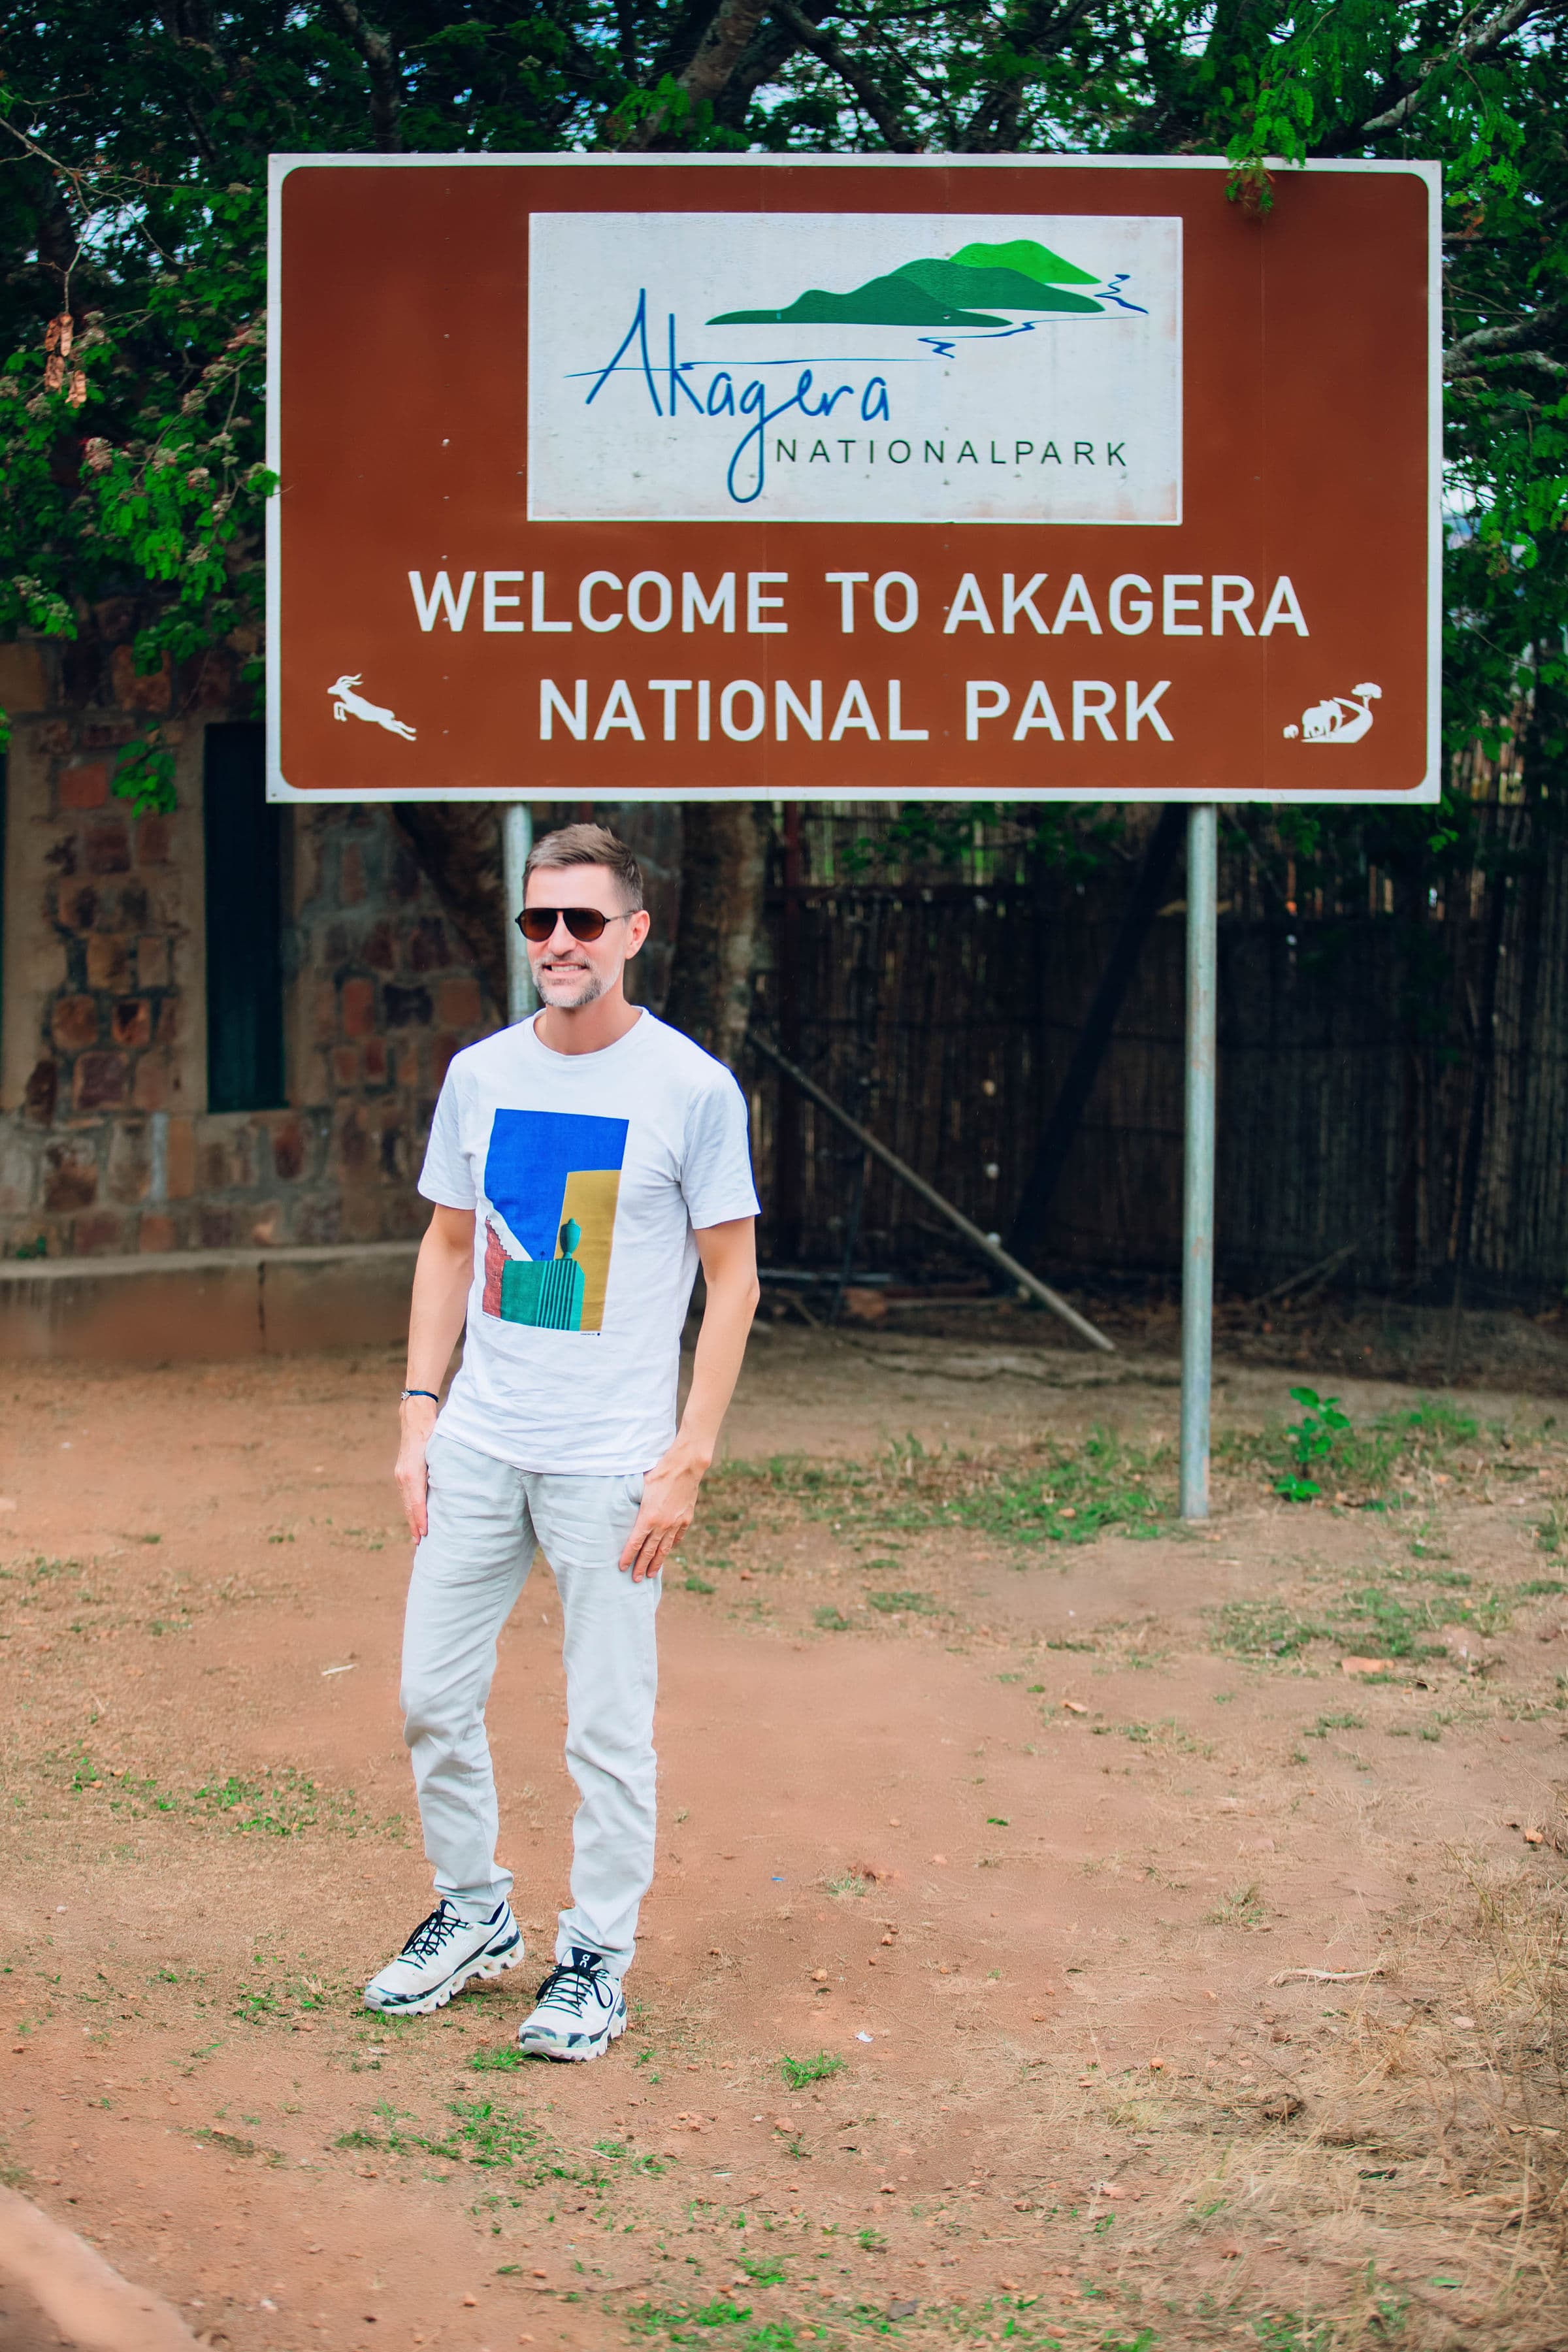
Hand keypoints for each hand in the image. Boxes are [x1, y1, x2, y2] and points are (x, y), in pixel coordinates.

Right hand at [395, 1396, 438, 1541]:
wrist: (415, 1418)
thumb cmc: (432, 1432)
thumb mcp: (439, 1450)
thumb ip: (442, 1470)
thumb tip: (452, 1488)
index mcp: (412, 1473)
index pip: (416, 1502)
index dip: (420, 1520)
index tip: (425, 1534)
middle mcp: (403, 1476)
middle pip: (408, 1506)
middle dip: (414, 1525)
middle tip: (420, 1543)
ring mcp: (400, 1475)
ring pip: (406, 1502)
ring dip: (411, 1519)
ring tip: (417, 1536)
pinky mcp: (402, 1473)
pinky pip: (405, 1495)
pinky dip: (409, 1508)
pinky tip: (414, 1517)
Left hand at [619, 1440, 708, 1582]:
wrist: (685, 1467)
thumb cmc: (659, 1473)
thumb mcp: (640, 1487)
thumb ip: (633, 1503)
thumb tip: (623, 1509)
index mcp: (648, 1518)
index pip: (635, 1543)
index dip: (628, 1557)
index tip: (622, 1568)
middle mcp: (662, 1525)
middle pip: (649, 1551)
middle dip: (641, 1566)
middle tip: (636, 1579)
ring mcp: (676, 1524)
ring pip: (664, 1549)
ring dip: (657, 1563)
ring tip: (651, 1574)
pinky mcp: (686, 1519)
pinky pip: (677, 1537)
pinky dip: (671, 1546)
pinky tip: (667, 1551)